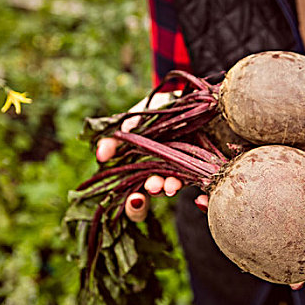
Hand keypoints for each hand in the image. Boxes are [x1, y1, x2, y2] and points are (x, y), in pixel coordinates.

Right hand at [96, 91, 207, 221]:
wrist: (182, 98)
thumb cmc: (152, 115)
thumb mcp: (131, 123)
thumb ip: (115, 140)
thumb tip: (101, 155)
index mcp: (142, 173)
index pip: (136, 203)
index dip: (134, 206)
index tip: (135, 198)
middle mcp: (162, 176)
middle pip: (156, 195)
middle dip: (154, 191)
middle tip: (154, 186)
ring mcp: (183, 171)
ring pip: (177, 187)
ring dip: (172, 187)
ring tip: (172, 184)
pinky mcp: (202, 165)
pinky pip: (204, 186)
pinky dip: (203, 198)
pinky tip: (200, 198)